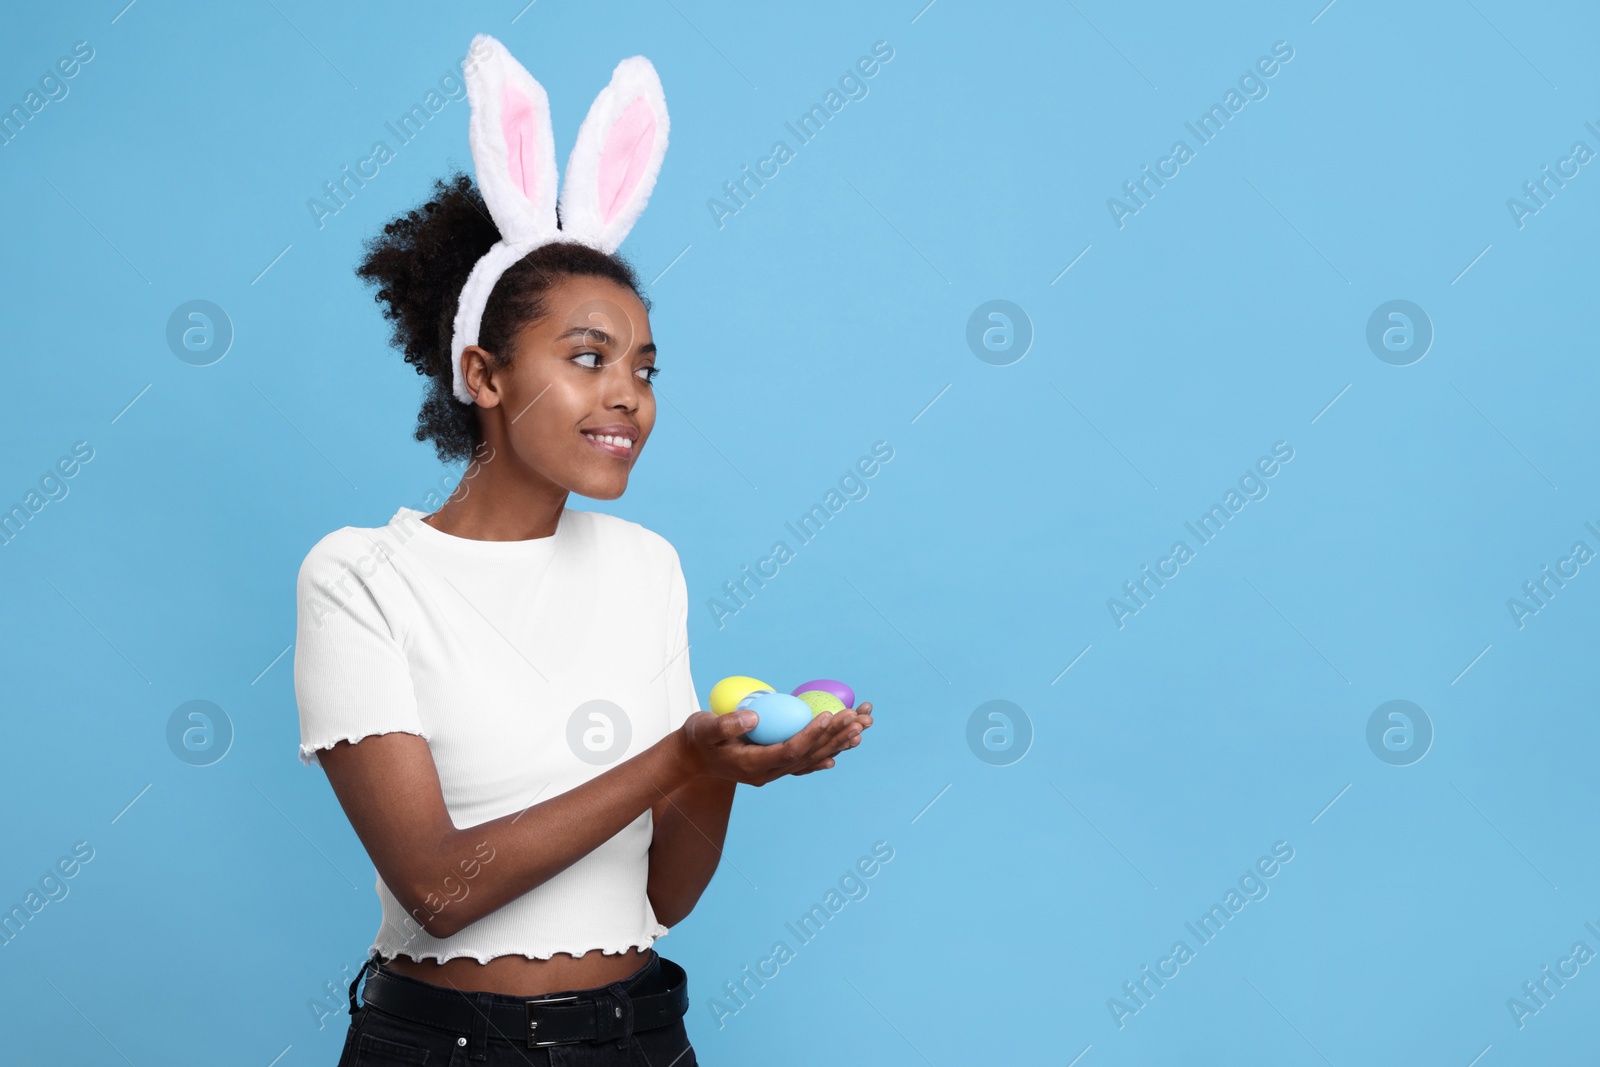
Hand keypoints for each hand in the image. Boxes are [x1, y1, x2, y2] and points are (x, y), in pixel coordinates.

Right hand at [675, 701, 873, 785]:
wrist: (692, 759)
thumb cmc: (697, 739)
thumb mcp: (704, 728)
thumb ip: (726, 724)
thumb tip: (754, 718)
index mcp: (753, 765)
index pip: (790, 751)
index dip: (811, 734)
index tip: (828, 716)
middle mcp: (767, 773)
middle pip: (807, 756)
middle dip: (833, 736)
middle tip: (855, 717)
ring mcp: (772, 772)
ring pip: (810, 759)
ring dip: (835, 743)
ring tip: (859, 728)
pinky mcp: (773, 765)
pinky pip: (803, 761)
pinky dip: (822, 753)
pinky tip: (839, 752)